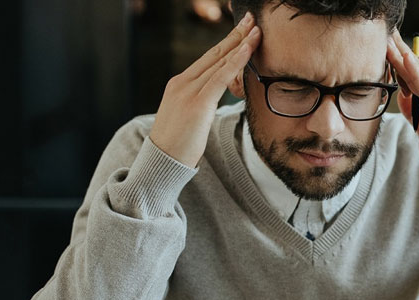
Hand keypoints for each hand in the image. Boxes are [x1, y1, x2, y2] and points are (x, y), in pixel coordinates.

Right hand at [149, 13, 260, 167]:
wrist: (162, 161)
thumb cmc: (178, 145)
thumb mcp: (190, 118)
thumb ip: (202, 102)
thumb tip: (217, 98)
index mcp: (180, 84)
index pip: (208, 58)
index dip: (227, 43)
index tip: (241, 30)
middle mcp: (183, 82)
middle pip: (214, 53)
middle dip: (235, 35)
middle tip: (251, 19)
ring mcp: (188, 90)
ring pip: (219, 61)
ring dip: (240, 43)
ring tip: (256, 29)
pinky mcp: (197, 102)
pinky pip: (220, 77)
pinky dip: (236, 61)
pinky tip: (248, 49)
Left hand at [386, 31, 418, 181]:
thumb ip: (414, 110)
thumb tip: (403, 95)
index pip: (416, 72)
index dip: (401, 58)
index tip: (386, 42)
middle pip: (418, 66)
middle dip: (401, 50)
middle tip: (386, 34)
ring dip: (404, 56)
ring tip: (389, 40)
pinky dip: (416, 73)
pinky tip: (406, 59)